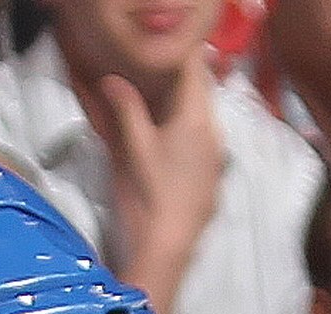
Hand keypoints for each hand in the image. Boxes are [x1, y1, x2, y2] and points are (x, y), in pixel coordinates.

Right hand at [89, 65, 223, 313]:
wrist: (170, 245)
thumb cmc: (150, 194)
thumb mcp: (134, 147)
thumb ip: (126, 109)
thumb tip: (111, 81)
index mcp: (195, 117)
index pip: (194, 69)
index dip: (180, 54)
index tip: (165, 50)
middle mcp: (214, 132)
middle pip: (202, 93)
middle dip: (183, 82)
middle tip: (161, 77)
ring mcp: (219, 156)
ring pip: (206, 119)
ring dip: (188, 111)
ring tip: (165, 113)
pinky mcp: (216, 178)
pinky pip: (208, 145)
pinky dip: (193, 138)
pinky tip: (174, 150)